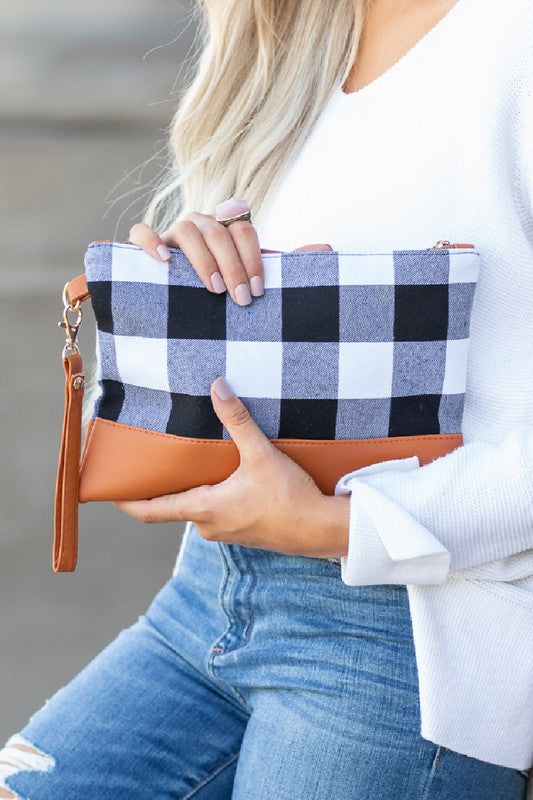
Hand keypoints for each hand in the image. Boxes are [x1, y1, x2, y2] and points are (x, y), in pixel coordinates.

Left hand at [114, 378, 349, 558]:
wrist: (321, 530)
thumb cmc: (289, 498)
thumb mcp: (260, 455)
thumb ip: (238, 420)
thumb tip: (217, 387)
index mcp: (203, 509)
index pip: (150, 510)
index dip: (127, 501)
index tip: (109, 491)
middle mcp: (209, 525)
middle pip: (173, 505)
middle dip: (164, 485)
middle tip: (156, 461)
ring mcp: (227, 531)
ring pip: (198, 508)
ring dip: (193, 489)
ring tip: (192, 462)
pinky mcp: (244, 532)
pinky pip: (218, 513)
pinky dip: (214, 496)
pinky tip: (227, 478)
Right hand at [129, 198, 263, 305]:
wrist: (174, 298)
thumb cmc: (214, 290)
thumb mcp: (236, 280)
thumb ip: (257, 272)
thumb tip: (303, 259)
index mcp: (224, 228)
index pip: (243, 230)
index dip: (253, 259)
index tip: (257, 290)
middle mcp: (200, 223)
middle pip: (219, 233)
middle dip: (233, 268)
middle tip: (240, 298)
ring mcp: (172, 230)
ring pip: (187, 230)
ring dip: (204, 260)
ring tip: (214, 288)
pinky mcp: (145, 242)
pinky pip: (142, 232)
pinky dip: (152, 242)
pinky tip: (164, 260)